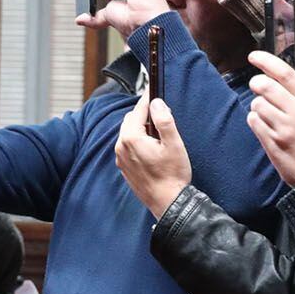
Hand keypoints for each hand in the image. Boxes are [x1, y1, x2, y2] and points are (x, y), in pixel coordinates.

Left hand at [114, 93, 191, 217]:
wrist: (167, 203)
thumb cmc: (172, 175)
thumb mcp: (174, 144)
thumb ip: (164, 120)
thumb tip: (156, 103)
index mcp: (131, 138)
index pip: (139, 110)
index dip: (148, 99)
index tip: (153, 90)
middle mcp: (121, 146)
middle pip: (131, 120)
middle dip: (144, 115)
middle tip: (161, 116)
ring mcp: (121, 158)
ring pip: (128, 133)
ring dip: (141, 129)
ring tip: (158, 135)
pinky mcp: (124, 167)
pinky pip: (128, 147)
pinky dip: (137, 142)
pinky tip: (152, 149)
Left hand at [246, 50, 294, 185]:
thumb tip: (272, 79)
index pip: (285, 73)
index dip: (266, 61)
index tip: (253, 56)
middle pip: (265, 86)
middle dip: (256, 84)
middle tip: (257, 87)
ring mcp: (284, 128)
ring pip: (257, 104)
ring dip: (256, 106)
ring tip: (266, 114)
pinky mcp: (273, 142)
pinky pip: (253, 122)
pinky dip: (254, 121)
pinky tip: (264, 127)